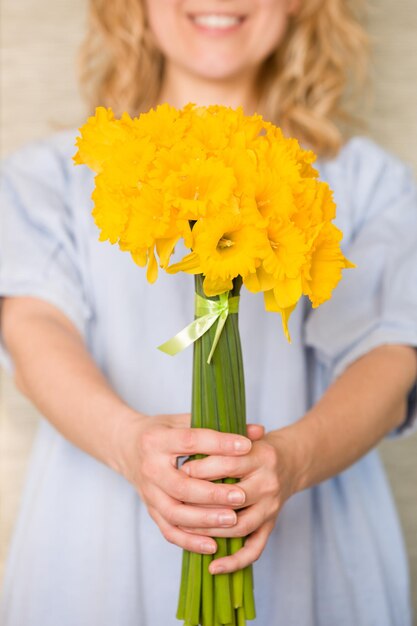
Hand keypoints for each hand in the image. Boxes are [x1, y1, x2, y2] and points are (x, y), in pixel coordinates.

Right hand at [118, 412, 255, 554]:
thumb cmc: (162, 431)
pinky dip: (190, 541)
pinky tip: (213, 545)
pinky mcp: (150, 509)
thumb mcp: (185, 420)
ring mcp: (148, 492)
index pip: (191, 442)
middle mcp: (149, 468)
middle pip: (181, 486)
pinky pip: (169, 531)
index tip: (246, 446)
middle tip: (241, 495)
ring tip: (232, 520)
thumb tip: (259, 430)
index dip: (219, 444)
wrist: (126, 446)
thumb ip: (219, 426)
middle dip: (213, 493)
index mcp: (157, 440)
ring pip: (175, 513)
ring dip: (204, 520)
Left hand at [180, 429, 298, 573]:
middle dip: (201, 500)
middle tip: (177, 498)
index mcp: (262, 456)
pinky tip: (213, 567)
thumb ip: (220, 438)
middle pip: (233, 497)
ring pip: (239, 526)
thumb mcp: (242, 436)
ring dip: (211, 530)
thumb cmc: (255, 448)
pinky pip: (254, 549)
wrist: (290, 461)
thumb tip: (189, 447)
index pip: (228, 464)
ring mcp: (271, 507)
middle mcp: (269, 483)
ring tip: (186, 528)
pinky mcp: (271, 525)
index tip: (180, 470)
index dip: (202, 468)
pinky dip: (234, 562)